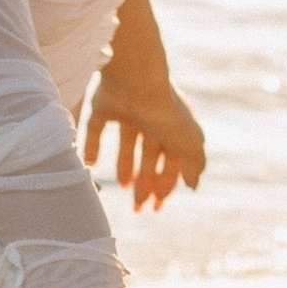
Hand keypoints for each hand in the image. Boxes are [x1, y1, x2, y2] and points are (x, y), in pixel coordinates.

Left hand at [84, 56, 206, 212]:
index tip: (157, 206)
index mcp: (175, 127)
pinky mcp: (104, 105)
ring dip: (125, 166)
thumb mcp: (190, 144)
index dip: (166, 184)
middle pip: (150, 154)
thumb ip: (194, 166)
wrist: (137, 81)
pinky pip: (96, 127)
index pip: (172, 160)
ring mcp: (128, 110)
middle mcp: (153, 118)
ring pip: (127, 143)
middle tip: (137, 206)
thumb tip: (193, 186)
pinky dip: (92, 145)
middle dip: (146, 181)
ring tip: (121, 186)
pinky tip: (91, 163)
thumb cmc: (167, 115)